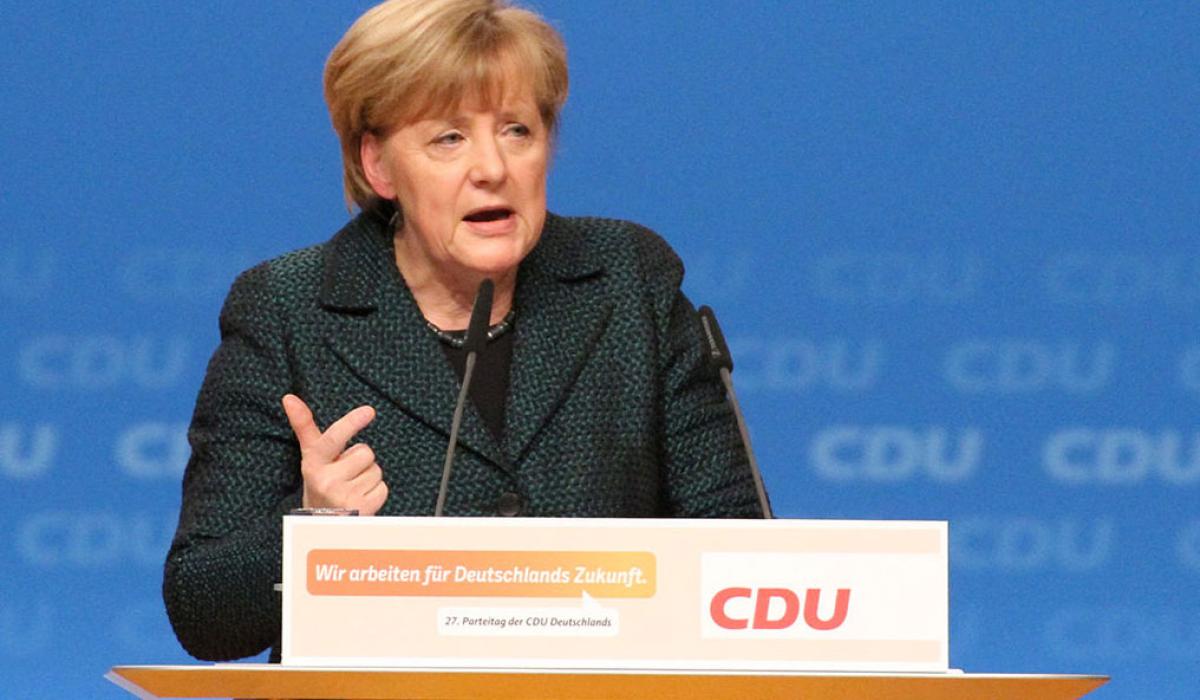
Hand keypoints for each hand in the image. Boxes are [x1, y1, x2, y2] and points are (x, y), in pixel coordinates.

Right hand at [281, 394, 387, 514]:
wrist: (322, 523)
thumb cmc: (320, 481)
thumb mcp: (312, 456)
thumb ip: (305, 426)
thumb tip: (289, 397)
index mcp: (313, 464)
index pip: (333, 439)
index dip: (350, 423)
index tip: (369, 411)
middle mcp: (326, 481)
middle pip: (365, 451)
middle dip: (360, 459)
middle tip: (345, 472)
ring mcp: (343, 497)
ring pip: (376, 470)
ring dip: (368, 476)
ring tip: (351, 486)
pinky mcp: (361, 510)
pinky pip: (382, 487)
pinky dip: (375, 491)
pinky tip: (359, 498)